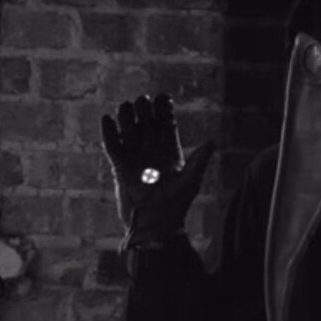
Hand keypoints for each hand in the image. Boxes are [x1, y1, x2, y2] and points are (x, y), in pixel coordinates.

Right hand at [101, 94, 214, 249]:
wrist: (156, 223)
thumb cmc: (176, 204)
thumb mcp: (191, 180)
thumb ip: (199, 160)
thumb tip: (213, 142)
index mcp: (170, 153)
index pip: (167, 127)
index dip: (164, 112)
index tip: (163, 97)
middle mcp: (152, 153)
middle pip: (147, 125)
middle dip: (144, 112)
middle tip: (143, 99)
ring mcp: (136, 159)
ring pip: (129, 132)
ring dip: (127, 118)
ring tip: (127, 105)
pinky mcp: (120, 167)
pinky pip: (113, 146)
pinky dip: (109, 133)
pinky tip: (107, 119)